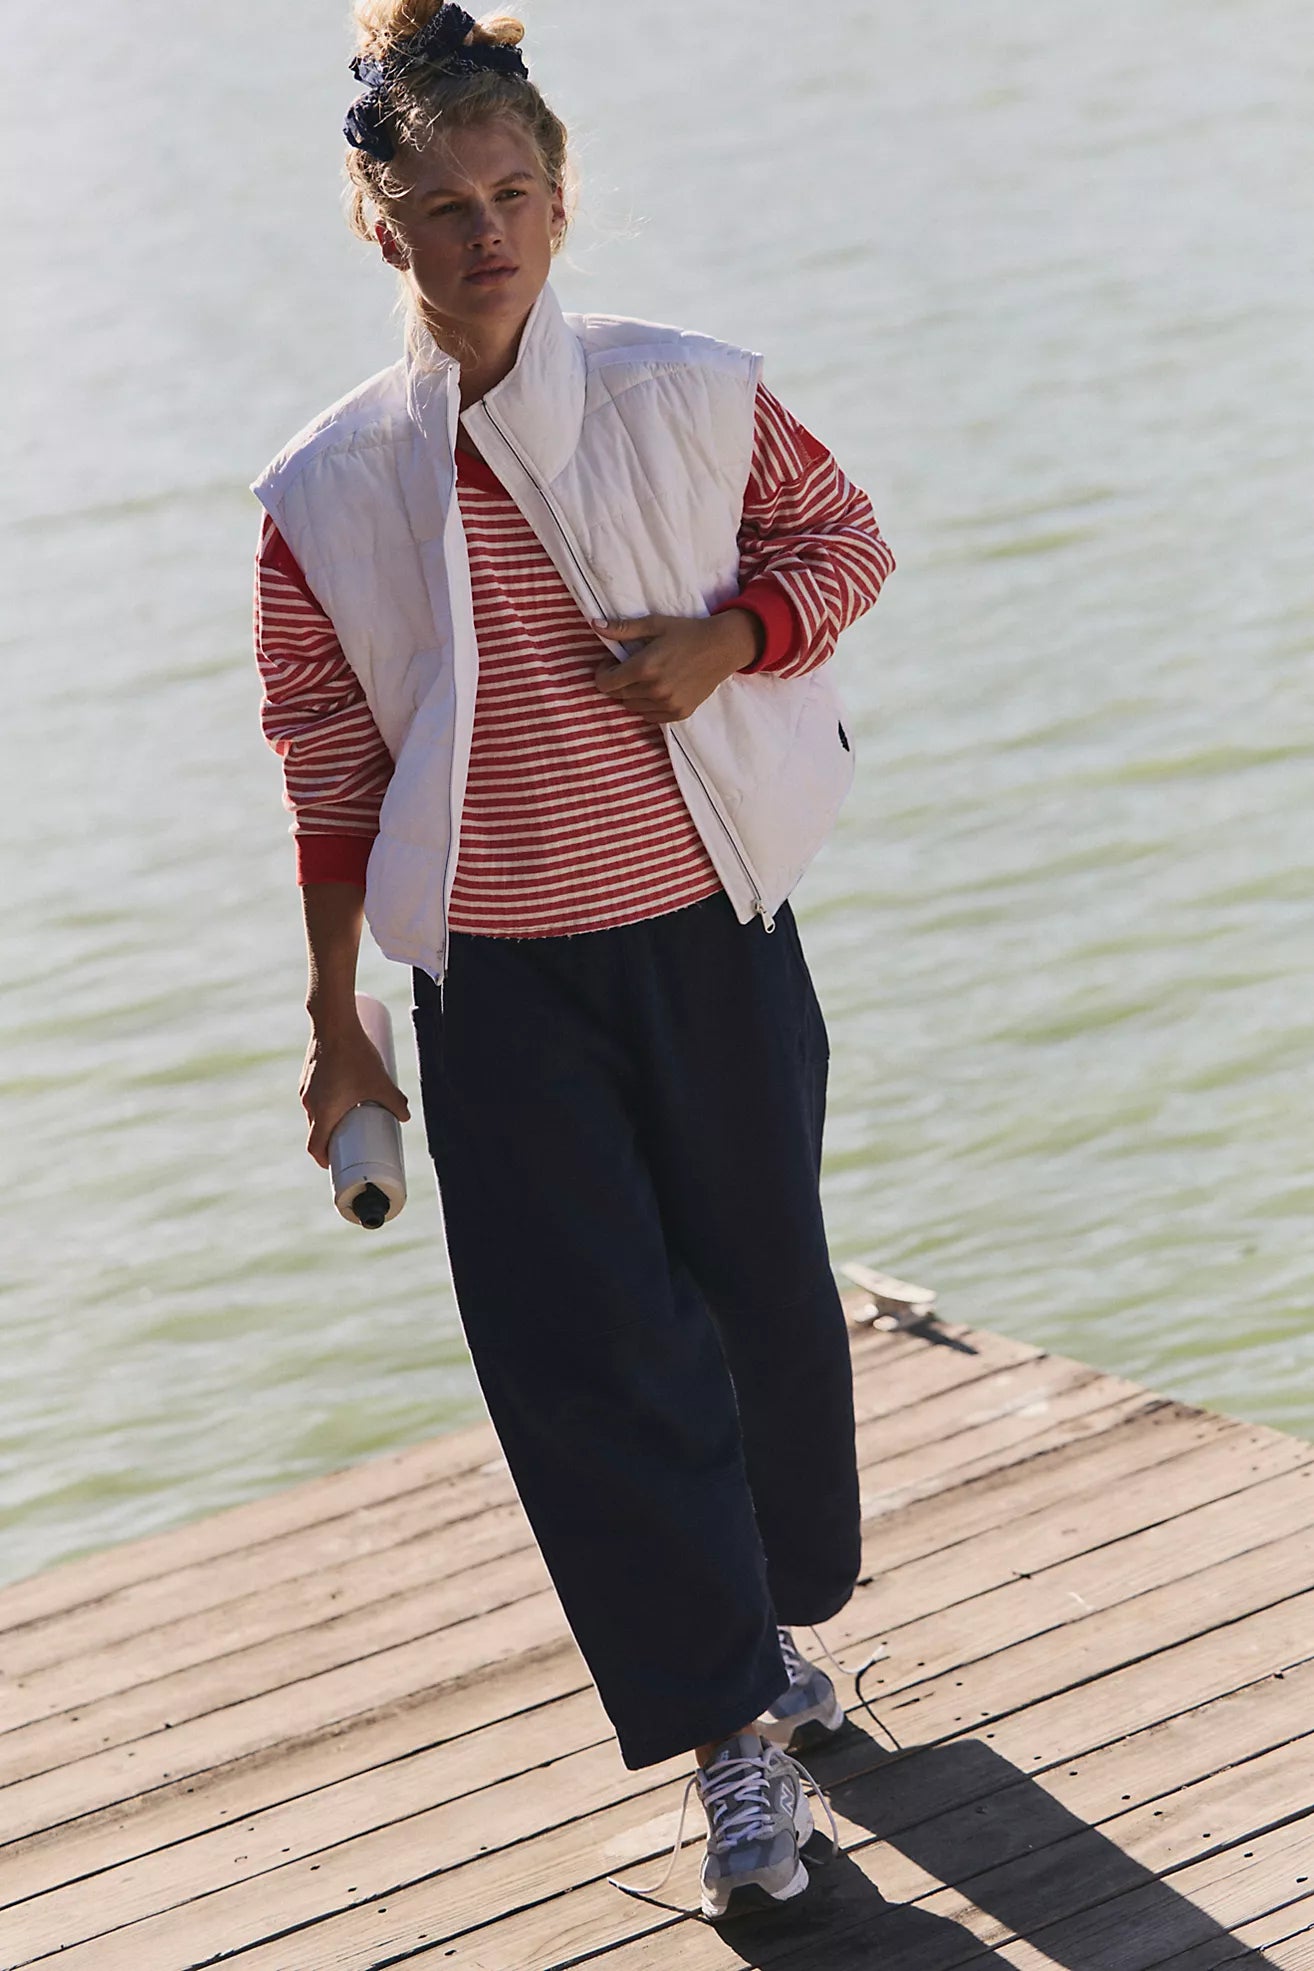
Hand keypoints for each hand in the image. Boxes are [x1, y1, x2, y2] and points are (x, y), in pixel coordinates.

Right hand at [300, 1018, 410, 1168]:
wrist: (333, 1022)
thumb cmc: (354, 1054)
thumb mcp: (380, 1081)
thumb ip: (395, 1101)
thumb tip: (406, 1117)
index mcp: (323, 1112)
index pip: (315, 1147)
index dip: (324, 1160)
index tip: (335, 1165)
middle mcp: (309, 1102)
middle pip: (316, 1131)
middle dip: (331, 1140)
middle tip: (349, 1143)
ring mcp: (306, 1087)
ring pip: (315, 1112)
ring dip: (328, 1120)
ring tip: (348, 1118)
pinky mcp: (308, 1073)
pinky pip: (314, 1095)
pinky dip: (325, 1102)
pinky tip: (340, 1094)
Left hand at [592, 610, 762, 724]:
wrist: (722, 648)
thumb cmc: (687, 632)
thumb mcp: (655, 624)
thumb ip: (623, 628)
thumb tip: (595, 625)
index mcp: (645, 667)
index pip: (605, 683)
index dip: (603, 672)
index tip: (612, 662)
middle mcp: (654, 690)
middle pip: (617, 695)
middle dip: (617, 681)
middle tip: (629, 667)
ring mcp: (667, 705)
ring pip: (632, 707)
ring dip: (631, 694)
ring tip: (644, 678)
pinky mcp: (679, 713)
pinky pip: (650, 717)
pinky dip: (647, 705)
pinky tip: (657, 689)